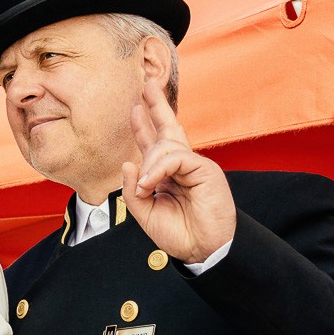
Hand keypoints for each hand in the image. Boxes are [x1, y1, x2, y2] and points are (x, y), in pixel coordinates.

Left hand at [121, 81, 235, 264]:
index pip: (154, 144)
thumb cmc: (178, 233)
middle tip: (147, 84)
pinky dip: (159, 168)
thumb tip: (128, 162)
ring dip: (150, 164)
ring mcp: (195, 166)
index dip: (143, 126)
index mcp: (167, 174)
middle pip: (168, 129)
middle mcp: (181, 166)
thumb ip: (133, 190)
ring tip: (146, 187)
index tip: (134, 108)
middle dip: (157, 106)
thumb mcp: (144, 212)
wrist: (203, 250)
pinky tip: (152, 183)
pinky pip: (176, 158)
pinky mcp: (206, 170)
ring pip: (165, 146)